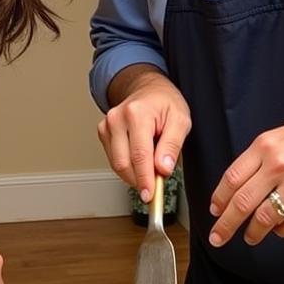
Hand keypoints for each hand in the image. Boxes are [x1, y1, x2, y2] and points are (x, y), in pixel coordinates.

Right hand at [98, 70, 190, 202]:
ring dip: (134, 173)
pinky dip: (128, 166)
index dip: (145, 179)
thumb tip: (163, 169)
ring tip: (151, 164)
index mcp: (137, 114)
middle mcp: (117, 119)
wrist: (149, 89)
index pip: (139, 155)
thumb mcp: (181, 120)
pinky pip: (114, 159)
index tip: (150, 195)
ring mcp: (107, 125)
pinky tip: (140, 158)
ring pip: (117, 164)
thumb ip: (172, 145)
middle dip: (140, 179)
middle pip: (123, 163)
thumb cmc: (165, 102)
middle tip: (156, 183)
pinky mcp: (103, 132)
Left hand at [208, 112, 283, 246]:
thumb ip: (255, 160)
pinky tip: (279, 228)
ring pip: (265, 219)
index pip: (232, 179)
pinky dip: (281, 231)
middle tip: (218, 237)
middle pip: (243, 203)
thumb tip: (232, 189)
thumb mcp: (277, 138)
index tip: (214, 211)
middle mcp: (280, 166)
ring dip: (253, 232)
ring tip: (250, 237)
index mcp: (265, 147)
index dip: (219, 199)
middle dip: (226, 225)